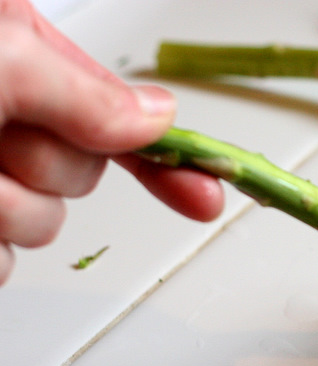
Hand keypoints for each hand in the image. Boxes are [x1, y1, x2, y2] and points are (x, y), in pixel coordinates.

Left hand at [0, 1, 223, 284]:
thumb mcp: (2, 62)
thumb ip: (86, 90)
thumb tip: (161, 117)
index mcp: (20, 57)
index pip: (119, 115)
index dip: (166, 156)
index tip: (207, 193)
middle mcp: (5, 114)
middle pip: (82, 175)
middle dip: (44, 171)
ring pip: (44, 226)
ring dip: (9, 211)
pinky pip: (5, 266)